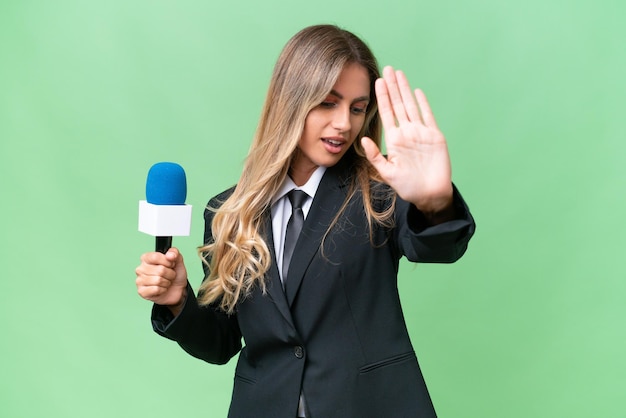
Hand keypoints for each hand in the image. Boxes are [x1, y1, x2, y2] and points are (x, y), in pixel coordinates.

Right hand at [135, 248, 187, 314]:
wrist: (178, 290)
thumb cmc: (175, 275)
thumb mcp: (178, 261)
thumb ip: (174, 252)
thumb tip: (170, 255)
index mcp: (146, 258)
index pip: (156, 257)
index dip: (168, 262)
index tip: (171, 265)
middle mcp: (140, 268)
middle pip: (160, 270)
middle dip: (169, 274)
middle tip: (169, 275)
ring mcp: (139, 280)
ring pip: (158, 280)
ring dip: (167, 282)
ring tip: (166, 282)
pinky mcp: (142, 292)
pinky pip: (156, 289)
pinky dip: (163, 290)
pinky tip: (161, 289)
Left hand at [362, 66, 452, 216]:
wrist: (429, 195)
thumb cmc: (408, 186)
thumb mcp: (387, 173)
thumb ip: (375, 156)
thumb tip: (363, 139)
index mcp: (394, 140)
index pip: (386, 113)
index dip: (382, 97)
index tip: (376, 81)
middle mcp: (407, 133)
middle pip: (398, 104)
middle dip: (392, 87)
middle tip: (387, 69)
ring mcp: (421, 133)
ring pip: (411, 106)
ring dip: (405, 90)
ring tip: (399, 73)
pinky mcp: (435, 137)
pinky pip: (428, 116)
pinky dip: (424, 104)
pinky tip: (418, 92)